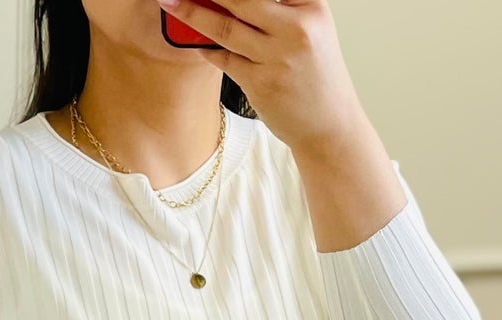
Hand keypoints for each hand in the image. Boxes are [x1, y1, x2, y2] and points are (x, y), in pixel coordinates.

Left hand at [159, 0, 364, 156]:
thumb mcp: (310, 31)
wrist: (329, 125)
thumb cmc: (316, 76)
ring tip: (172, 3)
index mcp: (311, 7)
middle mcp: (296, 28)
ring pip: (225, 27)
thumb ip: (280, 10)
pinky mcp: (260, 83)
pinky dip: (206, 48)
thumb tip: (232, 2)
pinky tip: (194, 40)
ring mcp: (277, 57)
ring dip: (193, 13)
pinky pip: (224, 58)